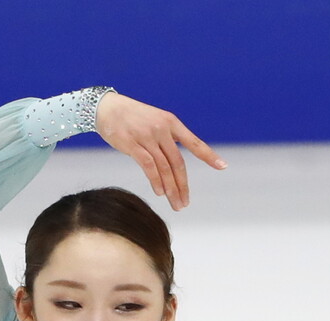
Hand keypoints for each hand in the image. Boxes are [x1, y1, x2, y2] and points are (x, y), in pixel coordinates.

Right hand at [95, 92, 226, 210]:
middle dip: (183, 185)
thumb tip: (172, 164)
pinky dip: (156, 181)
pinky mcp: (133, 144)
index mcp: (171, 122)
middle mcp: (162, 129)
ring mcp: (148, 136)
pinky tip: (160, 192)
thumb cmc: (130, 117)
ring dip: (171, 189)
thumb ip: (165, 139)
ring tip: (175, 203)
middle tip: (185, 203)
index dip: (208, 155)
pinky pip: (148, 166)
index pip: (193, 142)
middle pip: (178, 162)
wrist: (106, 108)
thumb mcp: (153, 122)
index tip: (222, 166)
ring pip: (165, 167)